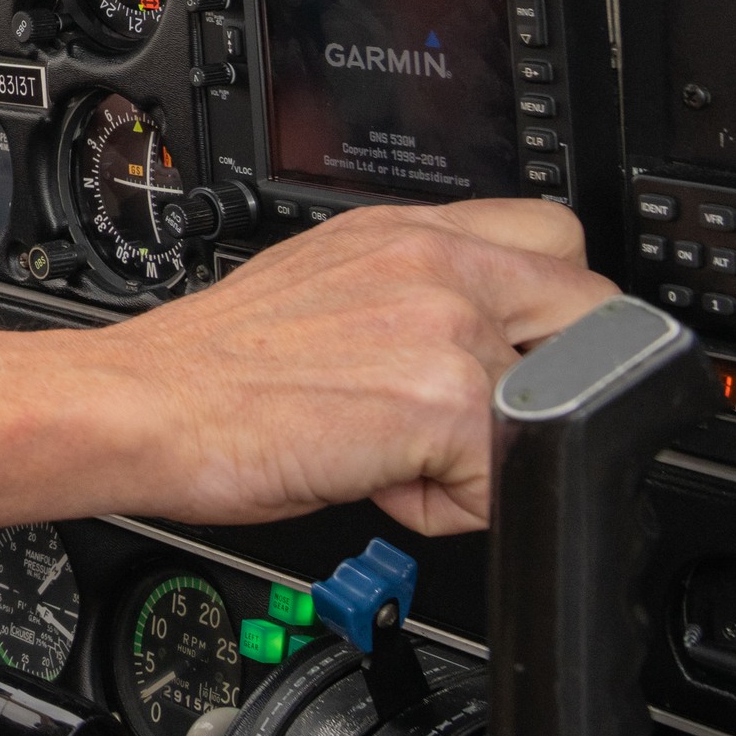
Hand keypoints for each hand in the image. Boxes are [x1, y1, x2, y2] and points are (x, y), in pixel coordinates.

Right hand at [0, 200, 613, 535]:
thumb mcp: (321, 282)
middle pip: (591, 305)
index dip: (546, 308)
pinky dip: (450, 505)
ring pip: (559, 399)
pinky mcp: (447, 401)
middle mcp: (435, 260)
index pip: (551, 236)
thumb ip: (406, 290)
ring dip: (498, 442)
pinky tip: (379, 482)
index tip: (518, 353)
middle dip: (555, 373)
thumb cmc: (209, 366)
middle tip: (477, 414)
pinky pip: (508, 477)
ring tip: (408, 451)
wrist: (145, 404)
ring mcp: (447, 325)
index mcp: (404, 230)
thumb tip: (460, 337)